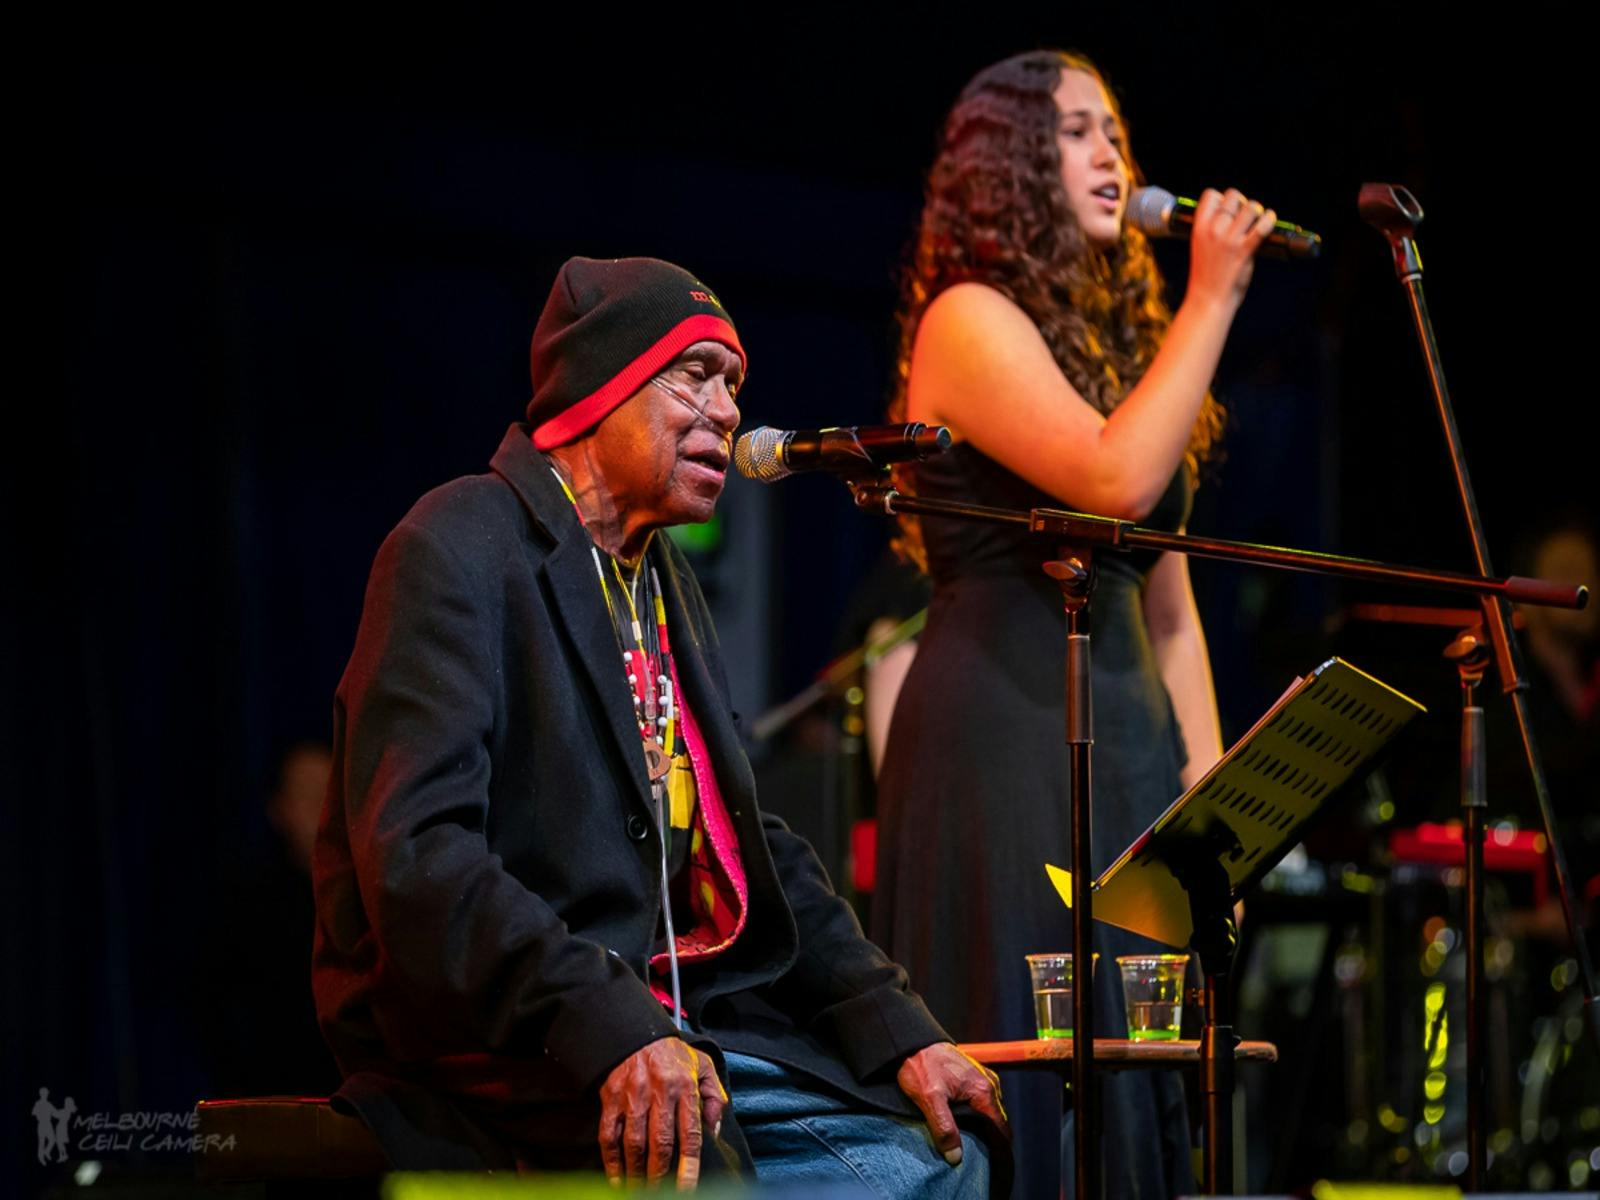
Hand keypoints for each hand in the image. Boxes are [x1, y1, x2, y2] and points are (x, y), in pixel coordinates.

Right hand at [598, 1037, 726, 1189]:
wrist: (636, 1033)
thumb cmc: (672, 1054)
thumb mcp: (703, 1067)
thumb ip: (715, 1097)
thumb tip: (714, 1130)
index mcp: (684, 1086)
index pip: (689, 1133)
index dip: (689, 1166)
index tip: (687, 1188)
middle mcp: (658, 1092)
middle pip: (660, 1143)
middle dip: (660, 1175)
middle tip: (660, 1194)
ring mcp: (632, 1096)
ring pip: (633, 1143)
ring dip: (637, 1173)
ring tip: (640, 1190)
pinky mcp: (611, 1098)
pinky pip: (609, 1136)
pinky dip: (611, 1161)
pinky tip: (618, 1178)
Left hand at [896, 1043, 1008, 1165]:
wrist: (912, 1041)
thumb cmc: (920, 1066)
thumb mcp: (929, 1100)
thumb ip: (944, 1128)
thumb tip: (956, 1157)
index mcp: (984, 1091)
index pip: (1001, 1130)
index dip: (1000, 1150)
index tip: (993, 1166)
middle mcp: (990, 1084)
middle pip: (998, 1122)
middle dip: (991, 1141)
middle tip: (979, 1160)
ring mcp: (984, 1079)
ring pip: (990, 1112)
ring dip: (984, 1128)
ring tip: (971, 1145)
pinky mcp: (975, 1077)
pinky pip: (983, 1102)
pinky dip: (978, 1116)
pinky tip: (964, 1125)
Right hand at [1184, 187, 1276, 311]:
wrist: (1207, 301)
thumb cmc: (1205, 277)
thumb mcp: (1200, 247)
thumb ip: (1212, 230)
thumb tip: (1233, 215)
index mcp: (1198, 229)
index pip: (1210, 195)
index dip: (1222, 198)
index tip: (1228, 209)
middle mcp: (1213, 231)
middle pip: (1233, 197)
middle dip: (1242, 203)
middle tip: (1245, 216)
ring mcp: (1229, 240)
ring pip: (1250, 207)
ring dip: (1257, 211)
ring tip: (1257, 220)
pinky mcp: (1244, 251)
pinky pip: (1262, 227)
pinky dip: (1269, 219)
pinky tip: (1270, 220)